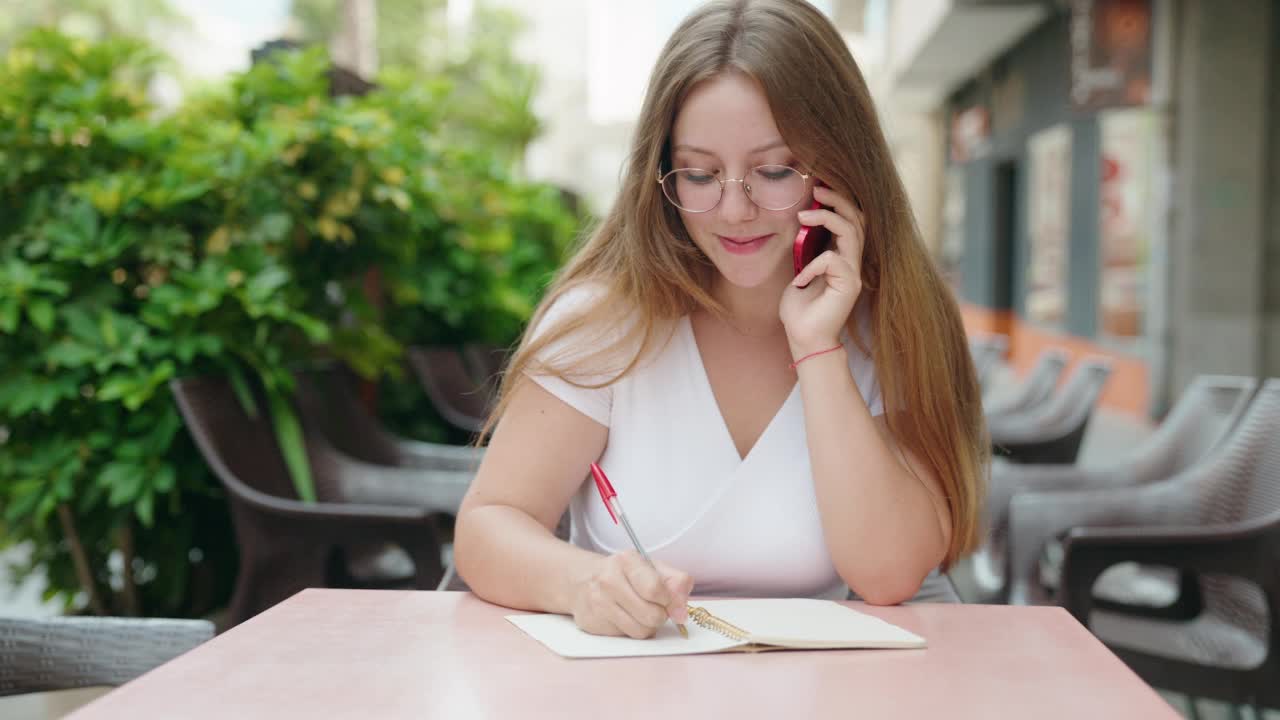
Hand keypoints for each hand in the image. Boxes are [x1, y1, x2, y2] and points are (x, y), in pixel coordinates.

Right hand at [569, 551, 693, 638]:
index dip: (670, 601)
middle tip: (654, 606)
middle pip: (652, 615)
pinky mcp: (591, 623)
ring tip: (640, 612)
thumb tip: (682, 612)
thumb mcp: (653, 568)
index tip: (671, 602)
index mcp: (627, 560)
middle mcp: (608, 580)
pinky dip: (630, 630)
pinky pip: (626, 637)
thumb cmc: (625, 575)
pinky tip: (623, 617)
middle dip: (660, 615)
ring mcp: (598, 603)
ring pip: (641, 631)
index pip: (655, 589)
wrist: (582, 580)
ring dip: (647, 626)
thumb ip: (676, 583)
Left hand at [779, 184, 865, 356]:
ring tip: (804, 213)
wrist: (805, 340)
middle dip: (838, 199)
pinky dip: (812, 264)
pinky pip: (832, 260)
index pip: (849, 220)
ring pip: (851, 232)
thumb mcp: (798, 271)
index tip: (817, 187)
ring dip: (827, 217)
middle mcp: (851, 263)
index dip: (838, 201)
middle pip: (857, 219)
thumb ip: (804, 251)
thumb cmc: (800, 310)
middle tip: (817, 188)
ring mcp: (853, 274)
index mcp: (840, 257)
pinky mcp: (850, 286)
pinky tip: (801, 279)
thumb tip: (800, 225)